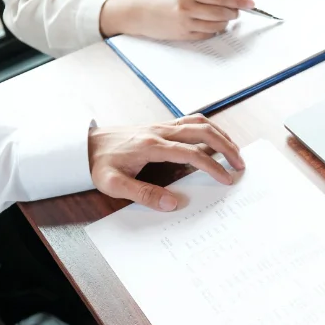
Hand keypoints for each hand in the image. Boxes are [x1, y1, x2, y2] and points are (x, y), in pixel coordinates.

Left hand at [87, 115, 245, 211]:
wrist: (83, 145)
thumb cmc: (98, 164)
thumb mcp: (114, 185)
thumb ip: (143, 194)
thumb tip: (173, 203)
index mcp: (151, 146)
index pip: (192, 154)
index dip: (213, 166)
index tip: (227, 179)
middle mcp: (159, 131)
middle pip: (202, 132)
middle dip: (226, 147)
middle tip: (240, 164)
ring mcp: (160, 126)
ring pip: (199, 122)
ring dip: (220, 134)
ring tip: (234, 151)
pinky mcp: (159, 126)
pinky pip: (190, 121)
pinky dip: (208, 128)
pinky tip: (214, 139)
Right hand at [99, 0, 255, 40]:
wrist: (138, 14)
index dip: (239, 1)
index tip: (251, 3)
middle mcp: (188, 9)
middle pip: (222, 12)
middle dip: (234, 12)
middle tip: (238, 11)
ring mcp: (186, 24)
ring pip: (217, 25)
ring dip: (225, 22)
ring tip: (224, 17)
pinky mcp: (184, 36)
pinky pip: (207, 35)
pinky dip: (213, 30)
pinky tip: (211, 25)